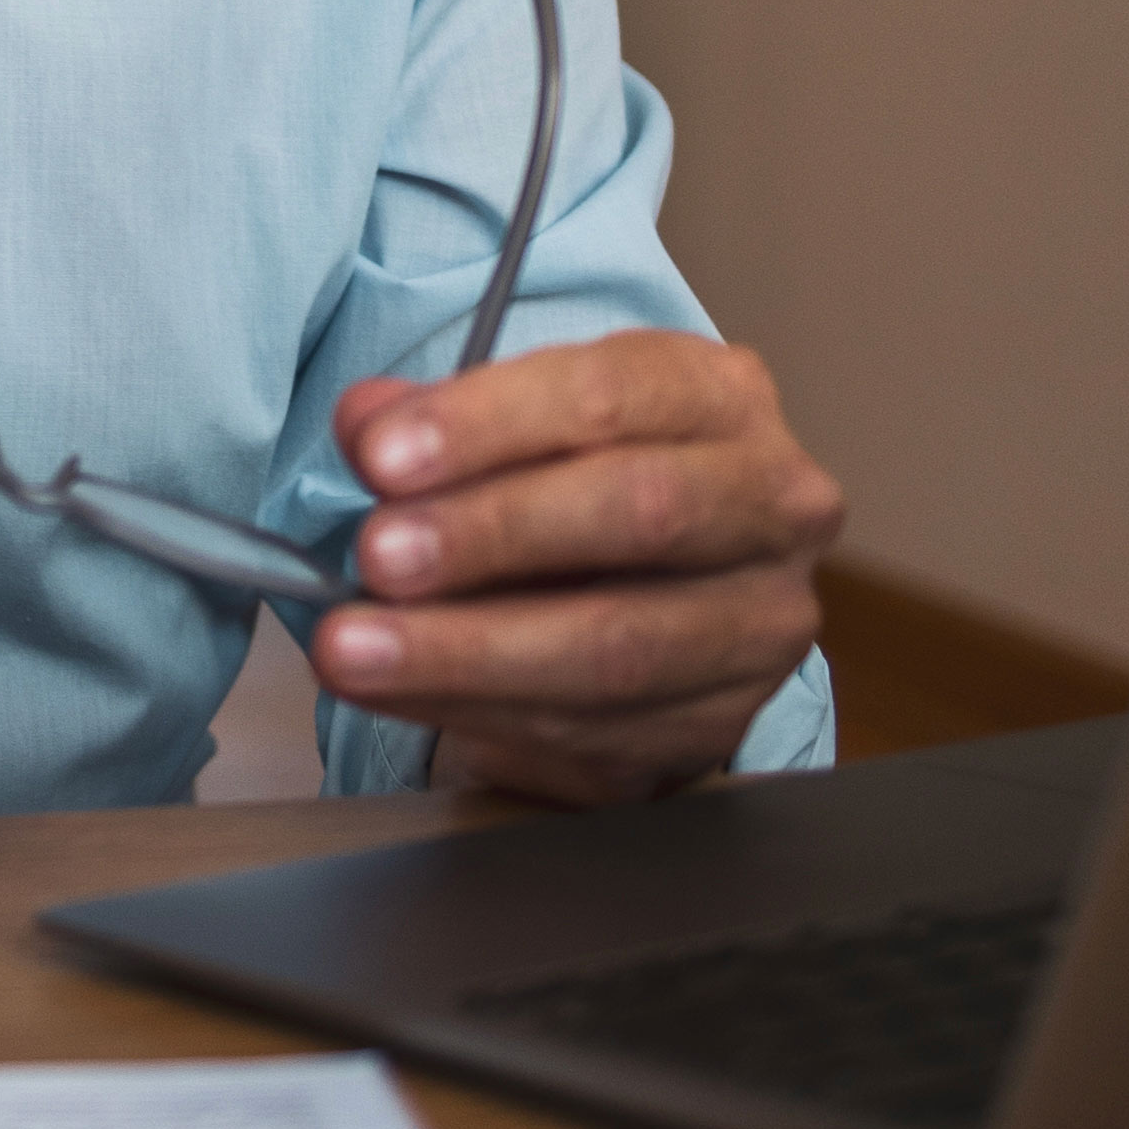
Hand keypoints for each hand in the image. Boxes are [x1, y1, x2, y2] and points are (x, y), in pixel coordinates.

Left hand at [313, 333, 841, 803]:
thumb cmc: (578, 475)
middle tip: (376, 558)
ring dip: (468, 654)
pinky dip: (479, 714)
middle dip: (492, 536)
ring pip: (621, 648)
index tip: (380, 457)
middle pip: (642, 512)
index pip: (611, 394)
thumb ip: (440, 418)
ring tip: (356, 649)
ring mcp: (760, 624)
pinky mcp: (724, 723)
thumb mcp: (521, 417)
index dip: (487, 425)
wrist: (661, 579)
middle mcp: (772, 505)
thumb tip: (365, 425)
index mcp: (719, 395)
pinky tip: (400, 694)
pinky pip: (596, 734)